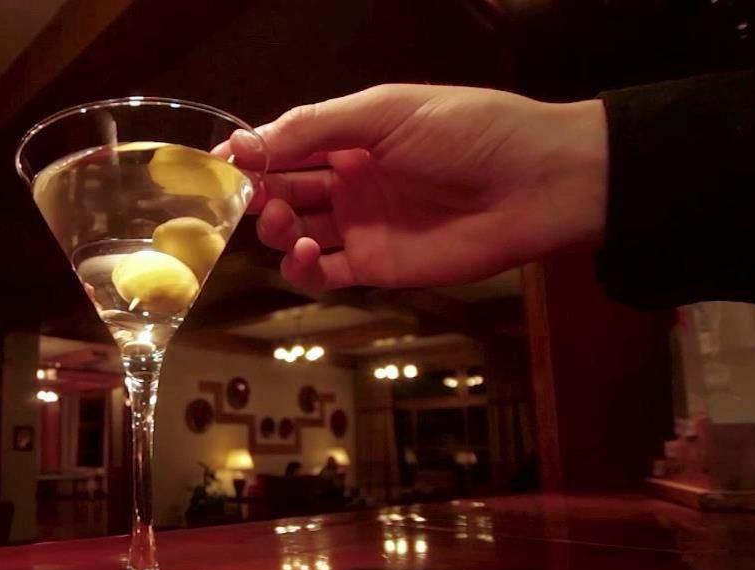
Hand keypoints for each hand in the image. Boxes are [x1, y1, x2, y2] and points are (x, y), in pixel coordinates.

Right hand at [220, 84, 606, 290]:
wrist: (537, 184)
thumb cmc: (468, 131)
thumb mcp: (386, 112)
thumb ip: (314, 127)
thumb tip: (243, 145)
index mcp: (351, 133)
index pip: (284, 145)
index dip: (250, 156)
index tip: (217, 168)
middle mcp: (349, 179)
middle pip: (282, 190)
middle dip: (257, 195)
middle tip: (250, 201)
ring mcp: (361, 225)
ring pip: (294, 232)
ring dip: (276, 230)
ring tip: (285, 224)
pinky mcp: (377, 266)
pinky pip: (324, 273)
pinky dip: (303, 267)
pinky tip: (308, 253)